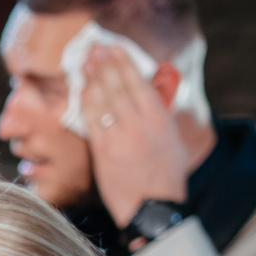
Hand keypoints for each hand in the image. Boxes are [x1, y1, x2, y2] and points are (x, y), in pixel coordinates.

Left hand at [79, 45, 189, 226]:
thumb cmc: (167, 175)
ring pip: (103, 101)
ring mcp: (119, 138)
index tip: (114, 48)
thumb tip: (155, 86)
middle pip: (118, 86)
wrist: (154, 208)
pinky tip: (82, 90)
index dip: (124, 63)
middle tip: (94, 47)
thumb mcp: (172, 139)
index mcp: (159, 118)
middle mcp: (139, 124)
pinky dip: (87, 103)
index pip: (138, 82)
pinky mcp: (103, 152)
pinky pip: (93, 122)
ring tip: (85, 62)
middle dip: (104, 64)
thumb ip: (161, 111)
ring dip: (93, 79)